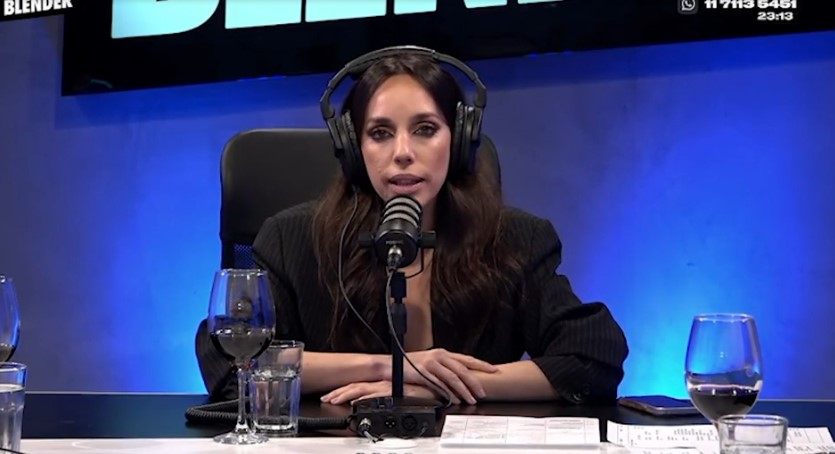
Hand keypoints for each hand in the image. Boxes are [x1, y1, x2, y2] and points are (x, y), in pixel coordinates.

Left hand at [320, 380, 438, 405]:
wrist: (432, 387)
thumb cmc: (418, 390)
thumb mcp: (396, 394)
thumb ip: (384, 398)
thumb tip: (370, 404)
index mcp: (380, 385)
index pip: (357, 386)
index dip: (343, 390)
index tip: (332, 395)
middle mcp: (380, 385)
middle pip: (355, 387)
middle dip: (339, 392)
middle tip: (327, 398)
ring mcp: (385, 388)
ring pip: (361, 390)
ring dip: (346, 395)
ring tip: (334, 399)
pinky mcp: (392, 393)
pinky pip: (375, 396)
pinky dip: (364, 399)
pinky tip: (356, 402)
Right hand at [398, 348, 497, 404]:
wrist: (390, 364)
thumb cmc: (410, 364)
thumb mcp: (430, 362)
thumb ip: (444, 368)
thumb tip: (459, 379)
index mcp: (443, 353)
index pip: (466, 359)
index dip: (481, 365)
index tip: (494, 370)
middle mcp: (439, 356)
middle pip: (462, 369)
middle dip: (475, 382)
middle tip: (483, 392)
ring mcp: (431, 364)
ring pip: (453, 377)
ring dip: (464, 390)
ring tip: (471, 399)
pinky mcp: (423, 373)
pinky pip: (440, 384)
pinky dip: (449, 393)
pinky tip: (455, 399)